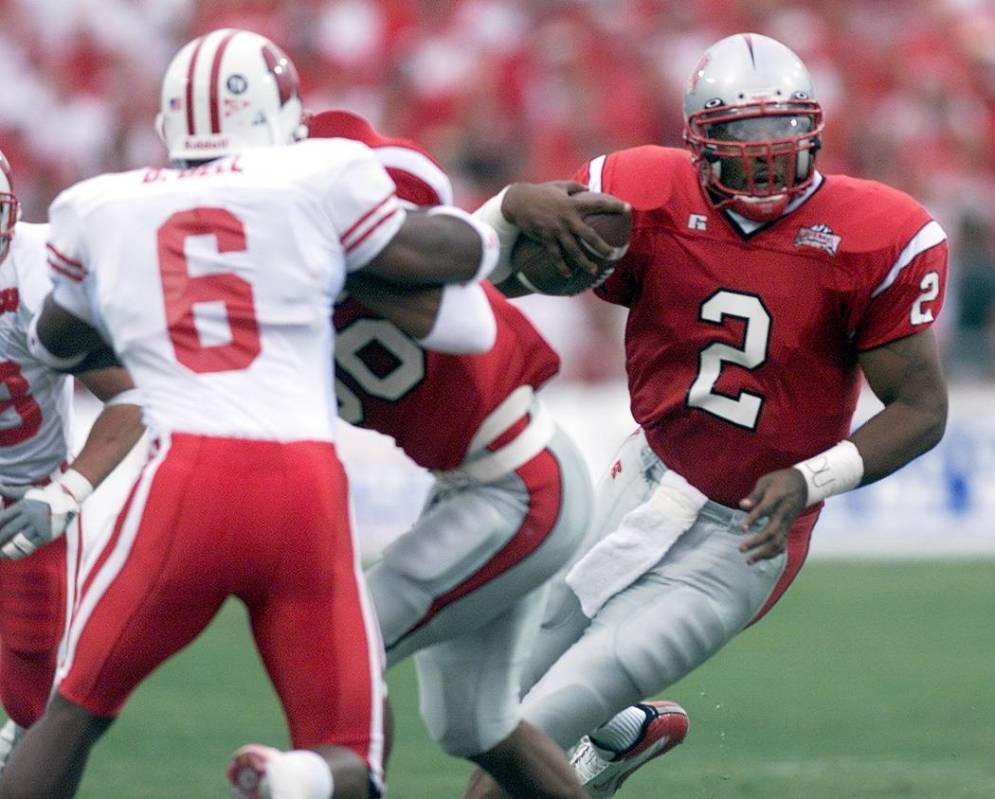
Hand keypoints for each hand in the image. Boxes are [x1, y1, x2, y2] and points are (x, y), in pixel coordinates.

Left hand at [0, 481, 81, 559]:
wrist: (67, 499)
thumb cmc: (42, 496)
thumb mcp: (26, 492)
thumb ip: (9, 491)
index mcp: (23, 505)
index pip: (2, 518)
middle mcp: (31, 515)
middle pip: (8, 530)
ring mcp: (40, 525)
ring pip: (18, 541)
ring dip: (7, 550)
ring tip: (0, 554)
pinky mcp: (47, 535)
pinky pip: (30, 547)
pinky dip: (19, 553)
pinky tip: (12, 555)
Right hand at [501, 181, 629, 276]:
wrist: (518, 201)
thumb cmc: (541, 191)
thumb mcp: (560, 185)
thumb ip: (576, 186)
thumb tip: (589, 188)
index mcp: (573, 204)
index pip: (599, 204)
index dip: (614, 206)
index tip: (628, 208)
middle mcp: (567, 219)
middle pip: (590, 236)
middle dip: (602, 247)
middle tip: (613, 254)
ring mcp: (557, 231)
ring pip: (574, 250)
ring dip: (584, 262)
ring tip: (593, 270)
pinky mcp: (546, 239)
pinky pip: (556, 256)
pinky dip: (562, 266)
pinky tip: (568, 275)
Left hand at [737, 468, 806, 564]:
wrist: (805, 484)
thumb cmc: (781, 480)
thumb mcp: (766, 481)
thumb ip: (754, 495)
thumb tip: (742, 505)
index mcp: (776, 499)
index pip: (764, 511)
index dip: (753, 519)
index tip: (741, 528)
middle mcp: (783, 514)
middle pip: (771, 532)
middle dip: (756, 543)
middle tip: (740, 549)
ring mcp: (787, 523)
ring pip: (778, 542)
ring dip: (763, 553)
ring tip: (748, 561)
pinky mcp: (788, 527)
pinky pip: (782, 543)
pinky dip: (772, 553)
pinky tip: (761, 558)